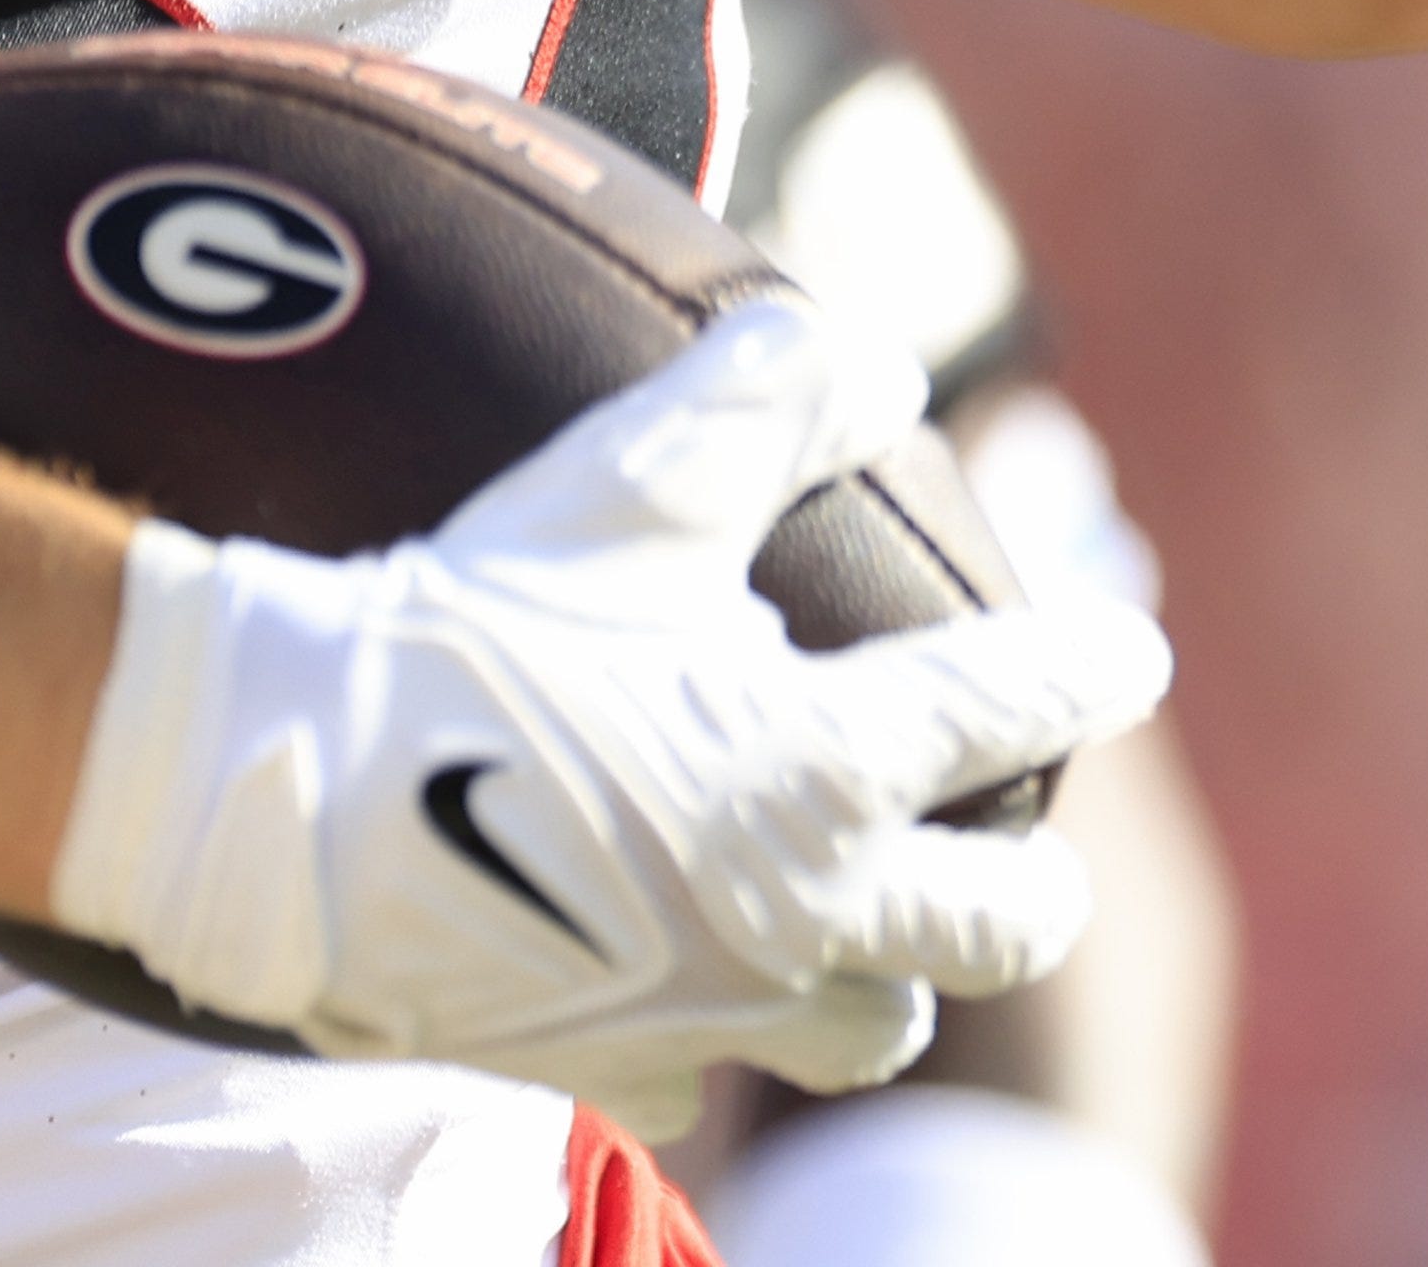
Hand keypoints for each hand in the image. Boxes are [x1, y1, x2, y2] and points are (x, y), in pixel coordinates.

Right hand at [44, 292, 1167, 1138]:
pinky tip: (683, 978)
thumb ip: (765, 399)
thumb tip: (873, 358)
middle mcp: (804, 908)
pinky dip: (715, 1027)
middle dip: (1035, 888)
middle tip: (1034, 854)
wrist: (296, 796)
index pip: (1010, 711)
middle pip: (999, 931)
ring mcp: (718, 1006)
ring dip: (893, 976)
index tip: (1131, 654)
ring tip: (872, 928)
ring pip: (875, 1029)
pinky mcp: (619, 1064)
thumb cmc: (471, 628)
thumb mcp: (627, 482)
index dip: (1088, 670)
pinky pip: (707, 1071)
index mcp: (823, 766)